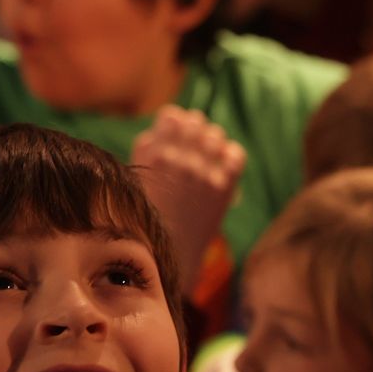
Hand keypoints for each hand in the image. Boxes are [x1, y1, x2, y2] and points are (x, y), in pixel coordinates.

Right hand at [131, 106, 245, 283]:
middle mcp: (176, 159)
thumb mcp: (137, 177)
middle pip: (195, 122)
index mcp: (150, 154)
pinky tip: (220, 167)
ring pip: (216, 134)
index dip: (176, 121)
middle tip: (194, 145)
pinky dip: (229, 156)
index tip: (176, 131)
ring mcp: (201, 172)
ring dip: (212, 142)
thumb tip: (175, 115)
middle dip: (195, 130)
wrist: (168, 256)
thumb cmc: (148, 216)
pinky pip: (235, 153)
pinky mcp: (223, 187)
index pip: (172, 116)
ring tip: (206, 157)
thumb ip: (151, 145)